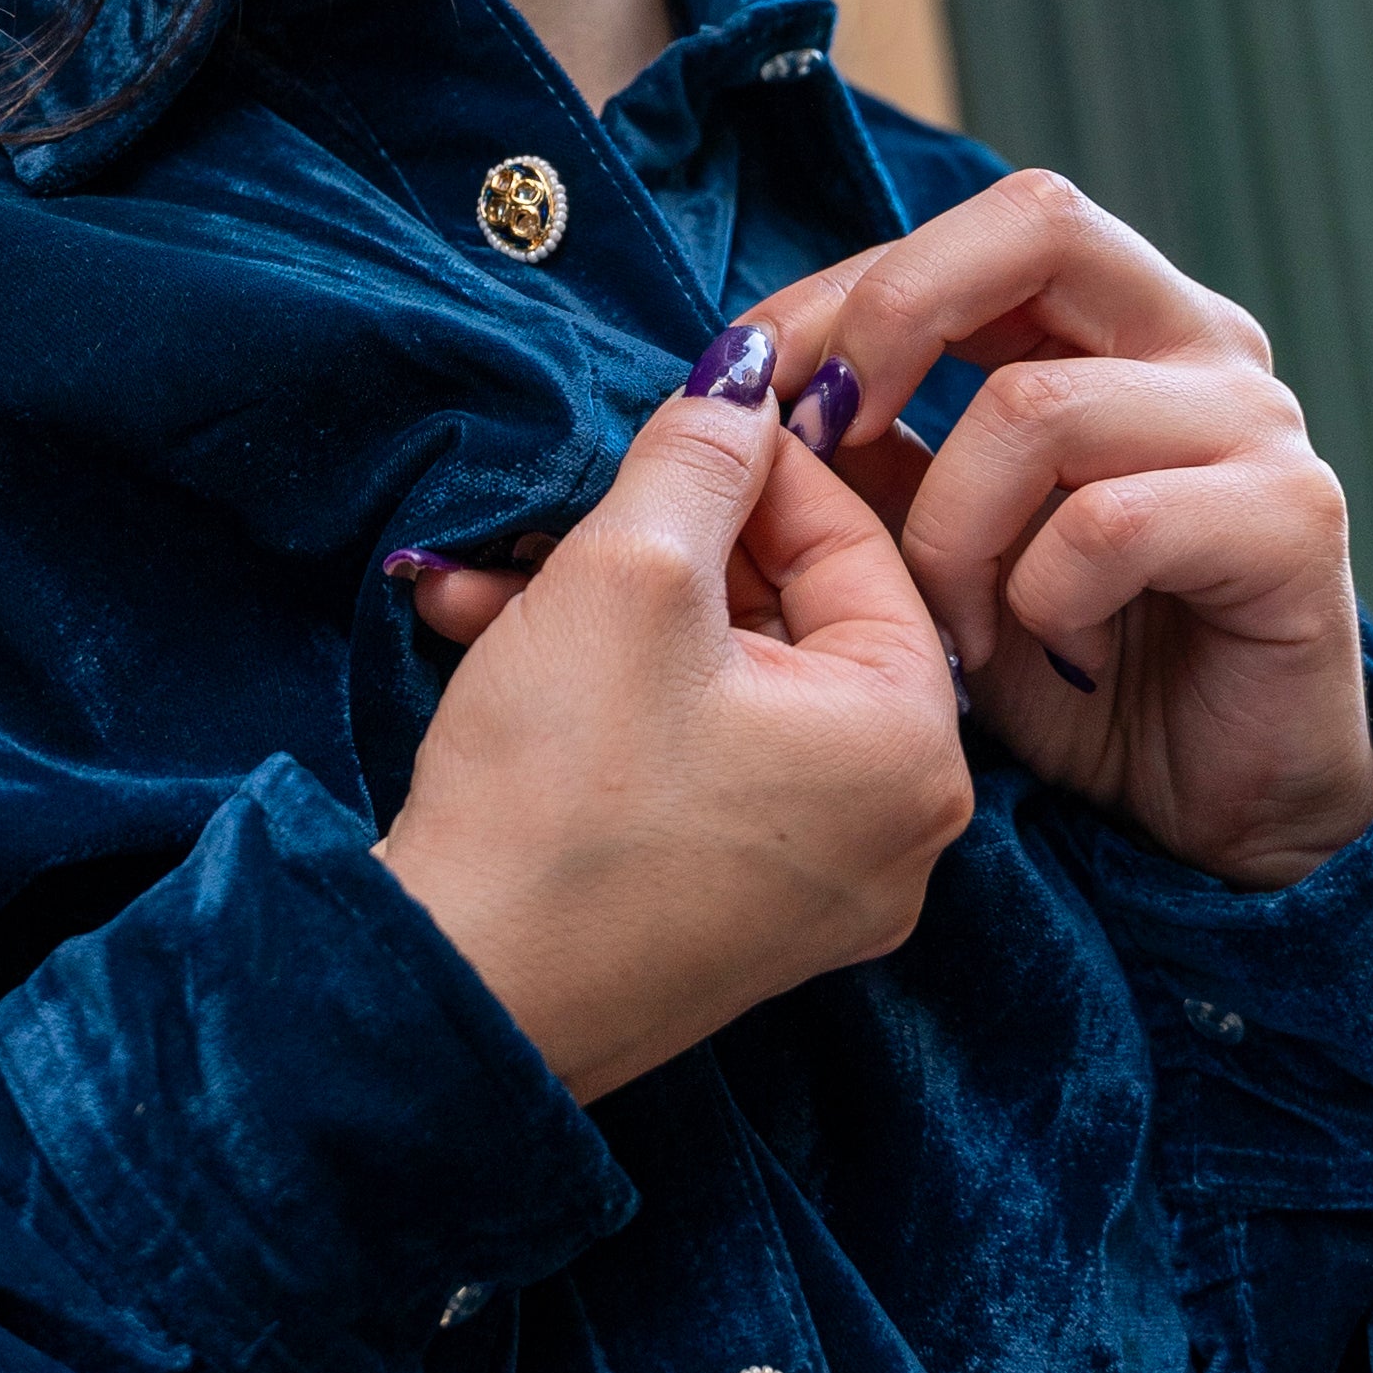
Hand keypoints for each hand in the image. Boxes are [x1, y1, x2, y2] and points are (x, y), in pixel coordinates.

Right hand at [379, 362, 972, 1100]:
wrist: (455, 996)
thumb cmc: (554, 795)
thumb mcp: (628, 577)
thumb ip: (701, 456)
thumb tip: (750, 376)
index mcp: (917, 748)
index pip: (857, 542)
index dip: (749, 463)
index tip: (664, 423)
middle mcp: (901, 833)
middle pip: (793, 618)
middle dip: (660, 548)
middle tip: (562, 507)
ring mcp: (823, 891)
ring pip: (730, 689)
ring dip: (611, 617)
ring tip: (489, 579)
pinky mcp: (741, 925)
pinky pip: (703, 767)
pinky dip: (616, 704)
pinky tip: (497, 650)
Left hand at [739, 171, 1372, 889]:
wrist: (1221, 803)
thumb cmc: (1074, 664)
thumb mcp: (945, 544)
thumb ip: (877, 456)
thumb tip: (758, 384)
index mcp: (1121, 318)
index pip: (980, 227)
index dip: (851, 288)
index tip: (757, 383)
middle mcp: (1201, 339)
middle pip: (1039, 223)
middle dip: (896, 318)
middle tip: (830, 436)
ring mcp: (1255, 421)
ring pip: (1040, 405)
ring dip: (952, 531)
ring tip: (957, 626)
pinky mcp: (1291, 520)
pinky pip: (1110, 525)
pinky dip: (1044, 598)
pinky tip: (1055, 653)